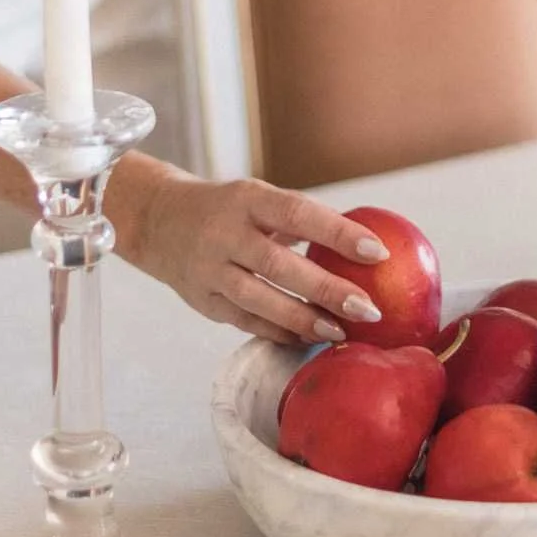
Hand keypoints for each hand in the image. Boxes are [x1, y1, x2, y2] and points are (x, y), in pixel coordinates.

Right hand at [122, 166, 390, 344]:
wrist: (158, 220)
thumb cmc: (227, 210)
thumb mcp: (257, 198)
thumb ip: (300, 219)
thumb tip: (364, 245)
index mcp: (246, 199)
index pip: (297, 213)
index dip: (338, 233)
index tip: (378, 252)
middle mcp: (224, 234)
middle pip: (279, 265)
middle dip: (327, 289)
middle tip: (369, 309)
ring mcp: (209, 270)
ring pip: (259, 300)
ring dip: (303, 319)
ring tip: (340, 332)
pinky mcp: (202, 301)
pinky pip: (245, 321)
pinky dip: (279, 332)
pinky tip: (309, 338)